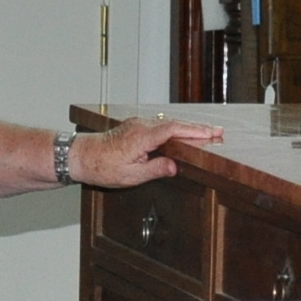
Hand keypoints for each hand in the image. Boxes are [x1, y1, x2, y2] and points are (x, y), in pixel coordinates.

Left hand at [73, 117, 224, 188]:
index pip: (174, 130)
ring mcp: (137, 124)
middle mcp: (140, 126)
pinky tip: (184, 134)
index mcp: (141, 137)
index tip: (211, 134)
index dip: (194, 131)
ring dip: (188, 128)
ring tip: (208, 134)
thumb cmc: (102, 167)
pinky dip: (176, 129)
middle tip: (219, 133)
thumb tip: (174, 166)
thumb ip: (155, 169)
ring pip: (169, 124)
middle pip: (175, 124)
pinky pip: (160, 125)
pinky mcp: (135, 127)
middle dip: (198, 128)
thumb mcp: (131, 176)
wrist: (81, 156)